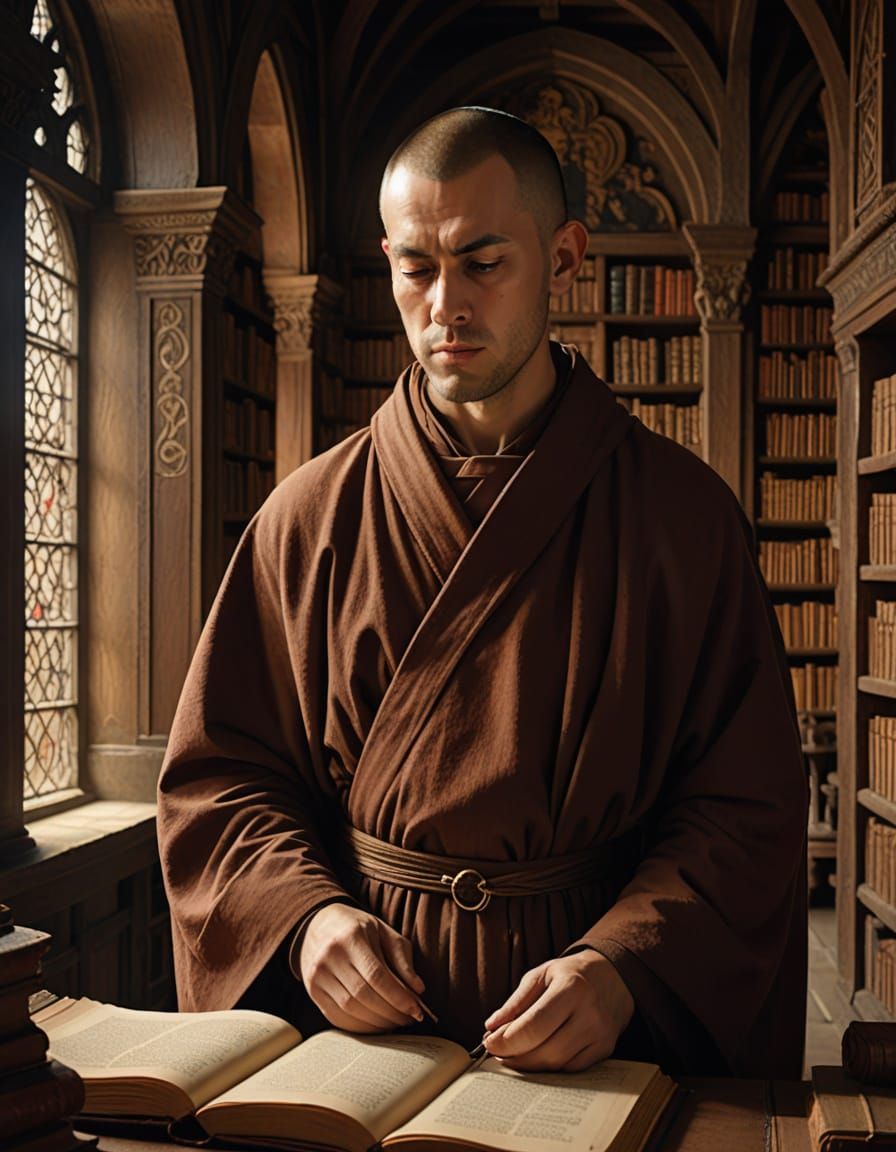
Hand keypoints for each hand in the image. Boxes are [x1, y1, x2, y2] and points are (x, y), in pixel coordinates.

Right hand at [298, 903, 425, 1031]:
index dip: (398, 996)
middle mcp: (330, 956)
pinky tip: (375, 1025)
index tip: (416, 1009)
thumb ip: (402, 958)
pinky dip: (360, 1026)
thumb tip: (418, 989)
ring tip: (395, 1022)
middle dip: (391, 1012)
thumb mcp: (383, 931)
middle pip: (363, 995)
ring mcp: (317, 975)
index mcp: (351, 937)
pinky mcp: (313, 991)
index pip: (376, 975)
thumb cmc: (358, 928)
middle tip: (409, 1018)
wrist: (318, 925)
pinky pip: (337, 1017)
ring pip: (350, 1010)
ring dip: (377, 1022)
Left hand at [482, 950, 634, 1070]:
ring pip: (558, 1064)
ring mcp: (600, 1034)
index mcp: (571, 988)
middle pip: (545, 1050)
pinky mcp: (605, 1049)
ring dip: (529, 1066)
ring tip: (512, 1056)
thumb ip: (516, 1001)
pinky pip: (572, 1069)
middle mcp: (589, 1013)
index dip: (507, 1040)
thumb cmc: (570, 975)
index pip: (534, 1025)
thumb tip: (492, 1027)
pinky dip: (550, 1068)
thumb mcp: (541, 975)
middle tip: (497, 1053)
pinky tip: (536, 1059)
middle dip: (515, 1056)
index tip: (489, 1043)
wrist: (612, 977)